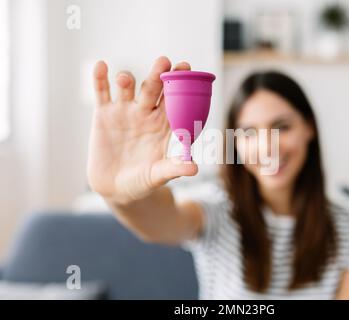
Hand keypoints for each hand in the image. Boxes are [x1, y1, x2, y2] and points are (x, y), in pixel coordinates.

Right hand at [87, 56, 197, 202]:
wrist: (116, 188)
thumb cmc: (143, 181)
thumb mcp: (158, 176)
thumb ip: (173, 168)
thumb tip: (194, 168)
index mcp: (165, 124)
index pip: (175, 100)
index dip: (181, 84)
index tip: (187, 68)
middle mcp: (147, 113)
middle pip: (153, 89)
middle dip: (158, 75)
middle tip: (164, 61)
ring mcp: (125, 111)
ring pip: (128, 88)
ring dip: (127, 80)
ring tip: (125, 80)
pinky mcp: (104, 114)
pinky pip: (102, 93)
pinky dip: (100, 79)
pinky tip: (101, 66)